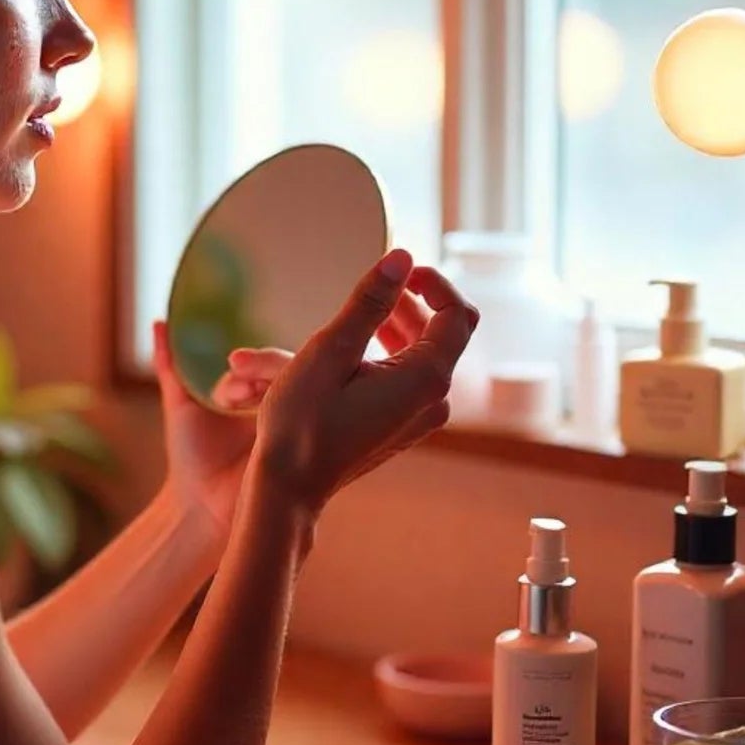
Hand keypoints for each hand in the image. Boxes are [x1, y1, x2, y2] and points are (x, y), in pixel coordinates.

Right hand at [151, 254, 464, 548]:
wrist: (288, 486)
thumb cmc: (300, 422)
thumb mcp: (330, 350)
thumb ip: (369, 301)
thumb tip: (401, 258)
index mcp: (425, 379)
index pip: (456, 314)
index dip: (433, 282)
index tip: (400, 269)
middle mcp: (434, 400)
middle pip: (443, 333)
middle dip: (411, 302)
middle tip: (376, 284)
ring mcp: (420, 418)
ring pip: (425, 356)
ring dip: (397, 326)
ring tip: (360, 312)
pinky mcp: (402, 427)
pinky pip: (410, 379)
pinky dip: (389, 354)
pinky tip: (355, 349)